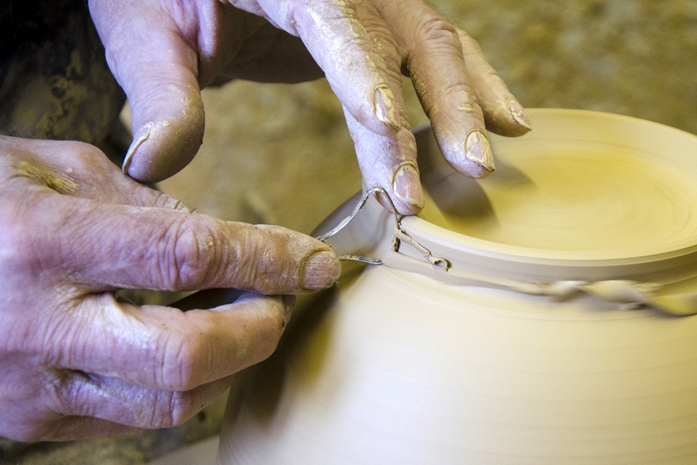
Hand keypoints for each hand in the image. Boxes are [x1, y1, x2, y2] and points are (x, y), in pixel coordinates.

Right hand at [0, 136, 338, 440]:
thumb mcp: (48, 167)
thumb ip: (140, 203)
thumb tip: (222, 243)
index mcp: (41, 243)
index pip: (187, 256)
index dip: (268, 260)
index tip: (316, 263)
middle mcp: (35, 324)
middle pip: (188, 356)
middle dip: (259, 332)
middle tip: (281, 301)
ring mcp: (29, 385)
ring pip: (170, 404)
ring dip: (229, 366)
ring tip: (241, 322)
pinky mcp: (30, 422)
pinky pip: (134, 420)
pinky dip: (183, 388)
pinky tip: (189, 352)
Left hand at [88, 0, 531, 214]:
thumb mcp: (141, 31)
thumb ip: (158, 94)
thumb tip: (154, 165)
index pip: (334, 20)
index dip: (363, 71)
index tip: (383, 125)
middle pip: (408, 37)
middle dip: (439, 108)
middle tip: (460, 171)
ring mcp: (370, 1)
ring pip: (439, 44)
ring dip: (468, 105)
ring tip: (487, 161)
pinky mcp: (381, 26)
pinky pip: (440, 51)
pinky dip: (476, 87)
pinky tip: (510, 121)